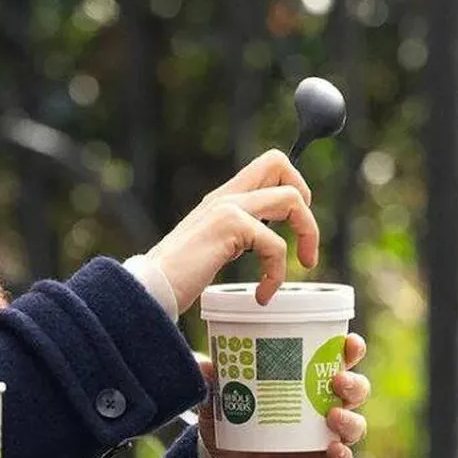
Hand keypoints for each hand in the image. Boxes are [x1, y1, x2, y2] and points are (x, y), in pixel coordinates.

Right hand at [146, 150, 319, 313]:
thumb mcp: (210, 246)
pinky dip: (276, 274)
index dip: (293, 185)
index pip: (267, 165)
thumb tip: (261, 244)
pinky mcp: (229, 226)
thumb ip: (233, 236)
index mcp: (222, 199)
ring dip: (308, 234)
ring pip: (291, 198)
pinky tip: (263, 295)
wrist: (150, 287)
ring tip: (297, 268)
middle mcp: (225, 196)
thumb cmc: (176, 278)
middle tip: (302, 237)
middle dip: (304, 197)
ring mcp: (227, 208)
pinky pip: (276, 243)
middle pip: (279, 162)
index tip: (293, 225)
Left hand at [199, 333, 370, 457]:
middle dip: (354, 383)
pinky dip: (341, 456)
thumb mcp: (217, 399)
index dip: (350, 350)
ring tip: (333, 415)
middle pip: (354, 390)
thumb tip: (206, 364)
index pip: (337, 360)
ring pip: (354, 425)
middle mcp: (320, 407)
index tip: (349, 343)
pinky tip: (334, 449)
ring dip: (351, 419)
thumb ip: (212, 381)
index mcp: (304, 381)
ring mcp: (321, 437)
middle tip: (337, 380)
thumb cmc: (229, 422)